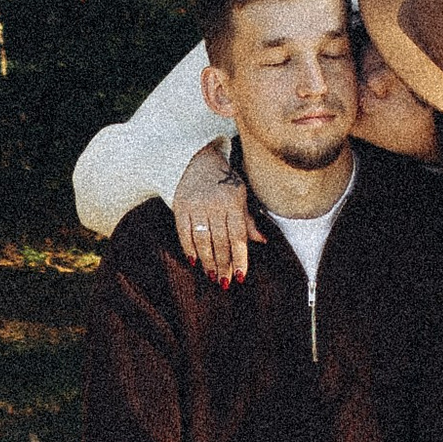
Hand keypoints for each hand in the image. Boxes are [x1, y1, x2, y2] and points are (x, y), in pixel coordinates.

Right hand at [173, 142, 249, 284]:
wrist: (196, 159)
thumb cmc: (223, 180)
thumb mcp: (240, 195)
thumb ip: (248, 220)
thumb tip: (262, 241)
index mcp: (233, 201)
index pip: (238, 236)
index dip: (239, 258)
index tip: (240, 276)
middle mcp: (215, 203)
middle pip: (220, 241)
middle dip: (223, 264)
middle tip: (224, 282)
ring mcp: (196, 205)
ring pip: (202, 240)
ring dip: (207, 261)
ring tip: (212, 275)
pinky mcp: (180, 206)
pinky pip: (184, 232)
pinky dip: (189, 248)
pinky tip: (194, 261)